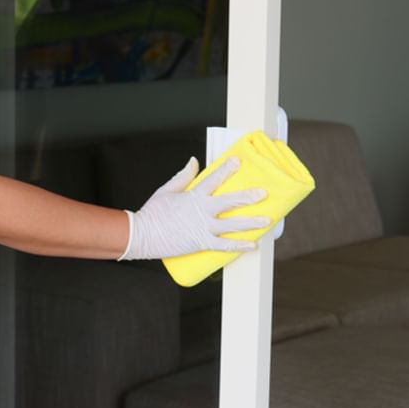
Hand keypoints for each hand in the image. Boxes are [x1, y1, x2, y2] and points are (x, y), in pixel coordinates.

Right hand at [119, 156, 271, 260]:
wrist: (142, 234)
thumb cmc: (152, 213)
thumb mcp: (166, 190)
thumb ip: (182, 176)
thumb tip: (194, 161)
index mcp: (193, 196)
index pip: (213, 179)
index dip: (226, 169)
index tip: (238, 161)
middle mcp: (202, 211)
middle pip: (230, 201)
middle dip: (248, 196)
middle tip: (263, 193)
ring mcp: (203, 227)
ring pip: (233, 224)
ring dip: (251, 222)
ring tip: (266, 220)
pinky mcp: (202, 243)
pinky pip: (225, 245)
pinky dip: (239, 245)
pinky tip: (252, 245)